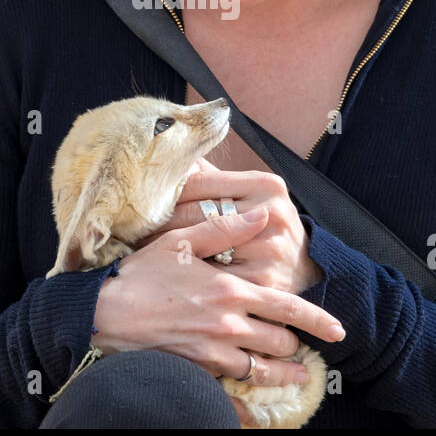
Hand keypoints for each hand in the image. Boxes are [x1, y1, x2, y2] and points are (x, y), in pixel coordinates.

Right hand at [90, 206, 345, 389]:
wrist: (102, 313)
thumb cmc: (140, 273)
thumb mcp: (182, 241)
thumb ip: (225, 228)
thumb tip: (261, 214)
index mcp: (230, 289)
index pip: (287, 307)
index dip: (317, 320)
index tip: (337, 330)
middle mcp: (227, 325)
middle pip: (280, 343)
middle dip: (295, 346)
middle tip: (300, 346)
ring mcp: (212, 354)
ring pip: (262, 371)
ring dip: (282, 374)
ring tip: (294, 375)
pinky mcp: (196, 373)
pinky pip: (233, 394)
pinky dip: (250, 402)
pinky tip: (260, 408)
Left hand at [136, 158, 325, 294]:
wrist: (304, 270)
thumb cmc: (264, 227)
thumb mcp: (250, 194)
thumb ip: (213, 176)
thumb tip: (172, 151)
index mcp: (265, 185)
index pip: (198, 181)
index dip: (164, 192)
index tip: (137, 201)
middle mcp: (271, 213)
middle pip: (196, 214)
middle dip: (159, 222)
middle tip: (130, 229)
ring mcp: (269, 250)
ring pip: (200, 248)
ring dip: (168, 253)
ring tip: (141, 252)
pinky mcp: (264, 283)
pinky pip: (212, 279)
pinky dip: (189, 280)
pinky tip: (167, 279)